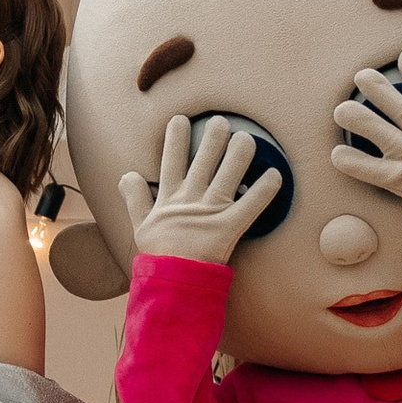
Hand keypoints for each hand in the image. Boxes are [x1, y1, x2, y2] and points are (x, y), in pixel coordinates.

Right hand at [120, 115, 283, 266]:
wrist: (171, 284)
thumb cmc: (159, 255)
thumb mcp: (140, 225)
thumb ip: (135, 198)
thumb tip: (126, 175)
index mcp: (169, 199)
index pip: (171, 161)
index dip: (175, 138)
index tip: (179, 119)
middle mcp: (190, 200)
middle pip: (203, 161)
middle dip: (213, 138)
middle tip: (221, 121)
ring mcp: (210, 213)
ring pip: (227, 176)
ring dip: (239, 155)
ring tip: (248, 138)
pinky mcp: (229, 228)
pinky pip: (250, 206)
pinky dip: (263, 191)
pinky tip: (275, 175)